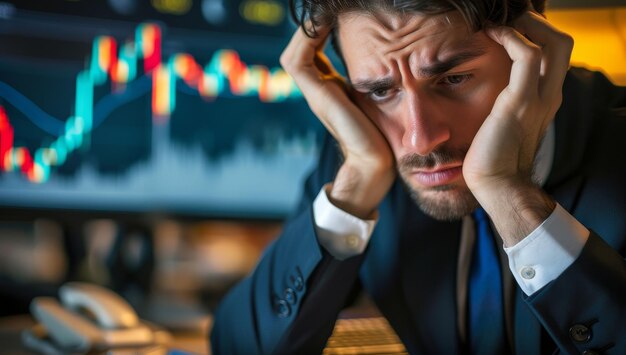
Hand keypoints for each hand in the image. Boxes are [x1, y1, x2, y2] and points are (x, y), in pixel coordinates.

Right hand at [280, 25, 394, 218]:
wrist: (375, 164)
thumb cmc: (383, 136)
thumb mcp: (377, 98)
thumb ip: (374, 80)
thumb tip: (394, 61)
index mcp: (330, 88)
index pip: (316, 50)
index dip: (321, 30)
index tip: (338, 15)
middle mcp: (318, 89)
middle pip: (301, 48)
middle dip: (312, 26)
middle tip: (328, 10)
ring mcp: (315, 92)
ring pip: (296, 50)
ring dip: (309, 28)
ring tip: (325, 12)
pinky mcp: (317, 95)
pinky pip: (300, 58)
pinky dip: (309, 38)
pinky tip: (326, 23)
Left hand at [462, 11, 573, 244]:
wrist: (497, 185)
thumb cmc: (493, 157)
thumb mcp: (504, 124)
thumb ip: (505, 105)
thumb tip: (488, 93)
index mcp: (545, 100)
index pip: (554, 55)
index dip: (537, 34)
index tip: (510, 25)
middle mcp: (549, 96)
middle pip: (562, 43)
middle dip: (538, 23)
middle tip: (510, 18)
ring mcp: (539, 99)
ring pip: (553, 43)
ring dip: (526, 24)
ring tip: (499, 21)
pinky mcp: (519, 102)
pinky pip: (527, 57)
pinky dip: (511, 38)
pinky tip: (491, 35)